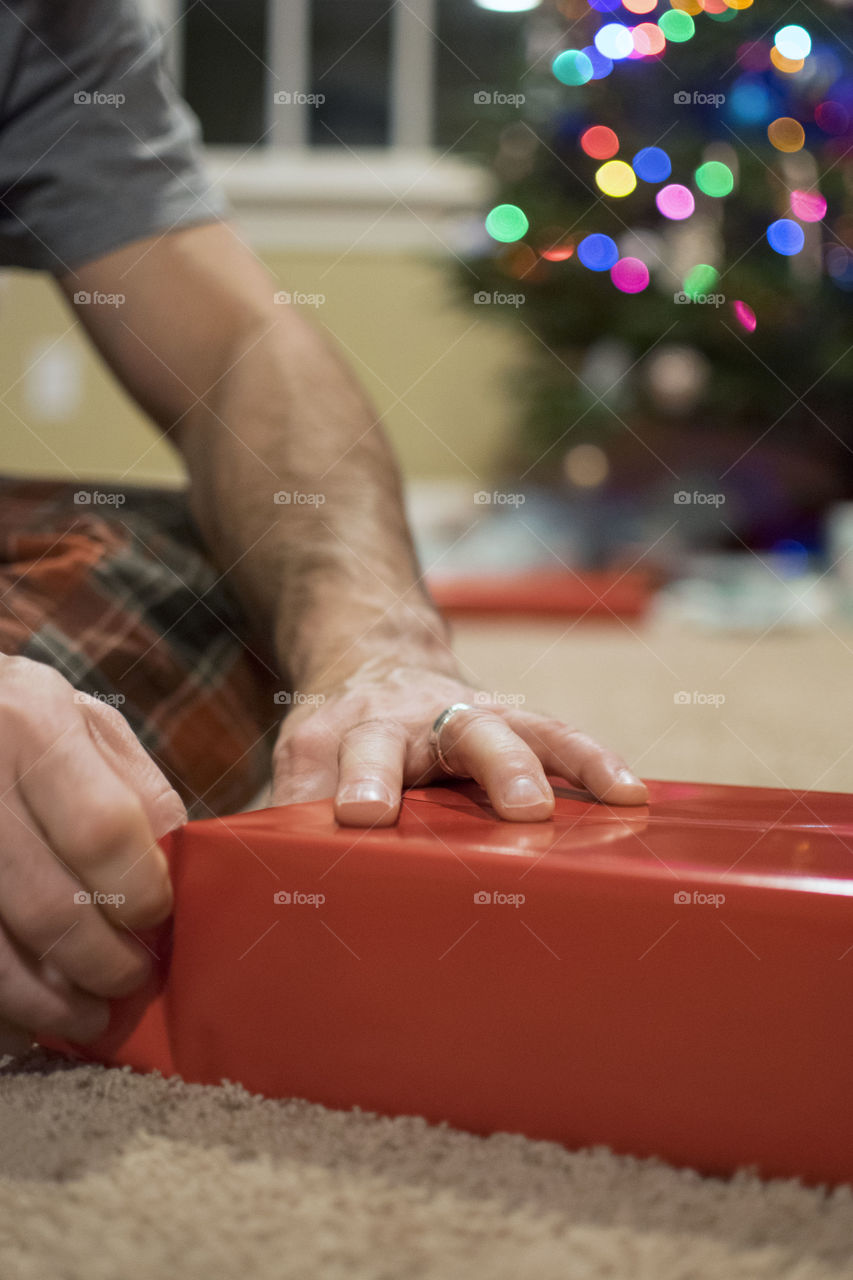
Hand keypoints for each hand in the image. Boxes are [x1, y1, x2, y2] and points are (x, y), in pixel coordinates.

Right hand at [0, 657, 185, 1055]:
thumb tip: (176, 868)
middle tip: (132, 980)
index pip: (101, 831)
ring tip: (87, 1018)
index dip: (139, 891)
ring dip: (46, 1002)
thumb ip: (136, 788)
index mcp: (30, 726)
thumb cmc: (22, 720)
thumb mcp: (85, 723)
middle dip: (102, 961)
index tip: (158, 917)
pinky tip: (23, 1019)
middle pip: (46, 905)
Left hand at [270, 657, 646, 826]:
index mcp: (347, 730)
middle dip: (490, 766)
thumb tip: (268, 888)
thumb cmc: (339, 736)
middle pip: (448, 734)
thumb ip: (292, 813)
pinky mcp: (514, 722)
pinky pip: (560, 738)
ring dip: (549, 763)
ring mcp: (469, 714)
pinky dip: (595, 763)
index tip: (363, 814)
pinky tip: (630, 795)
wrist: (375, 662)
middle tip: (519, 805)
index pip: (350, 755)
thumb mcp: (301, 763)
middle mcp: (412, 716)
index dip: (361, 781)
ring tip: (598, 798)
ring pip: (515, 729)